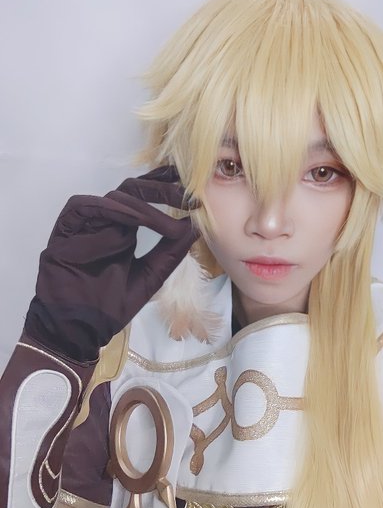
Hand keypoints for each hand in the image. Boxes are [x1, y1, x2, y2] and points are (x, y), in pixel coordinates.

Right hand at [24, 166, 196, 362]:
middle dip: (161, 189)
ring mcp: (85, 223)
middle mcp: (104, 221)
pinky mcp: (64, 229)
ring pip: (114, 197)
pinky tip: (134, 220)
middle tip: (187, 197)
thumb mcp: (150, 276)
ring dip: (144, 207)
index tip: (187, 178)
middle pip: (132, 190)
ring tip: (168, 225)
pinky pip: (86, 207)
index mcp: (122, 228)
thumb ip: (170, 252)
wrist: (80, 329)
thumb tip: (194, 226)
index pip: (142, 196)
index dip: (163, 182)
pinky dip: (113, 210)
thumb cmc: (110, 305)